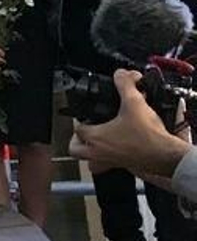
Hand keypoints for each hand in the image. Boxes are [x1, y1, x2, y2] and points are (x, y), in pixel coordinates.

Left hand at [70, 70, 189, 182]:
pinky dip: (108, 158)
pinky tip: (117, 148)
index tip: (87, 114)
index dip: (80, 118)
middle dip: (77, 140)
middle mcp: (98, 152)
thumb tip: (122, 74)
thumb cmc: (148, 136)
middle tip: (85, 131)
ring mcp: (109, 161)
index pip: (77, 128)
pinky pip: (107, 165)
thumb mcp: (134, 103)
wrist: (166, 155)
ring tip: (97, 140)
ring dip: (90, 152)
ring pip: (89, 161)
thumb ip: (125, 85)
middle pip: (75, 149)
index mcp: (95, 137)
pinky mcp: (122, 166)